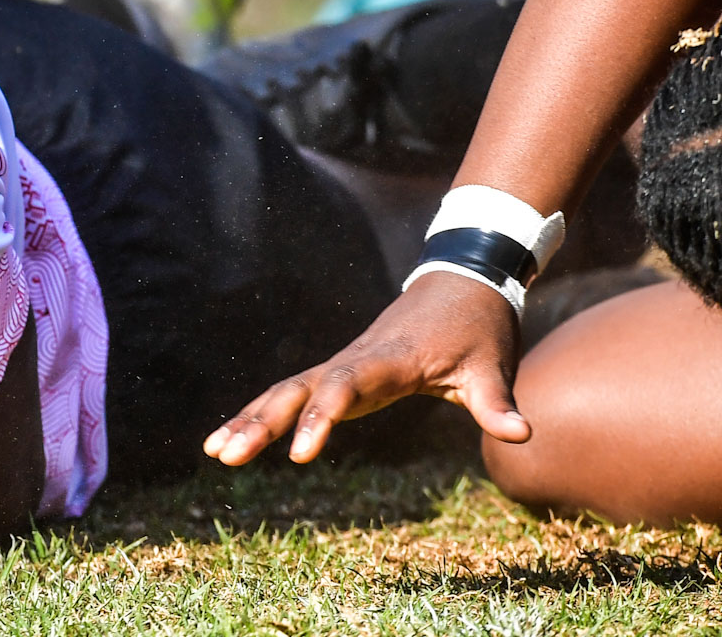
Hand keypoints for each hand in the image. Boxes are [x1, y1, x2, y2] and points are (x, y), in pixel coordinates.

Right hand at [204, 271, 531, 465]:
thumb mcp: (492, 365)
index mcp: (388, 359)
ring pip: (284, 392)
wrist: (459, 282)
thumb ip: (498, 402)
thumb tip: (522, 436)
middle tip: (225, 455)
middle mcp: (353, 360)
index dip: (320, 418)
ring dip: (249, 420)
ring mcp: (340, 366)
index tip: (299, 455)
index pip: (343, 388)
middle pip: (296, 391)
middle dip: (260, 423)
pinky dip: (261, 414)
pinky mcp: (338, 374)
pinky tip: (234, 439)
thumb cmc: (477, 327)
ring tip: (215, 453)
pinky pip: (292, 395)